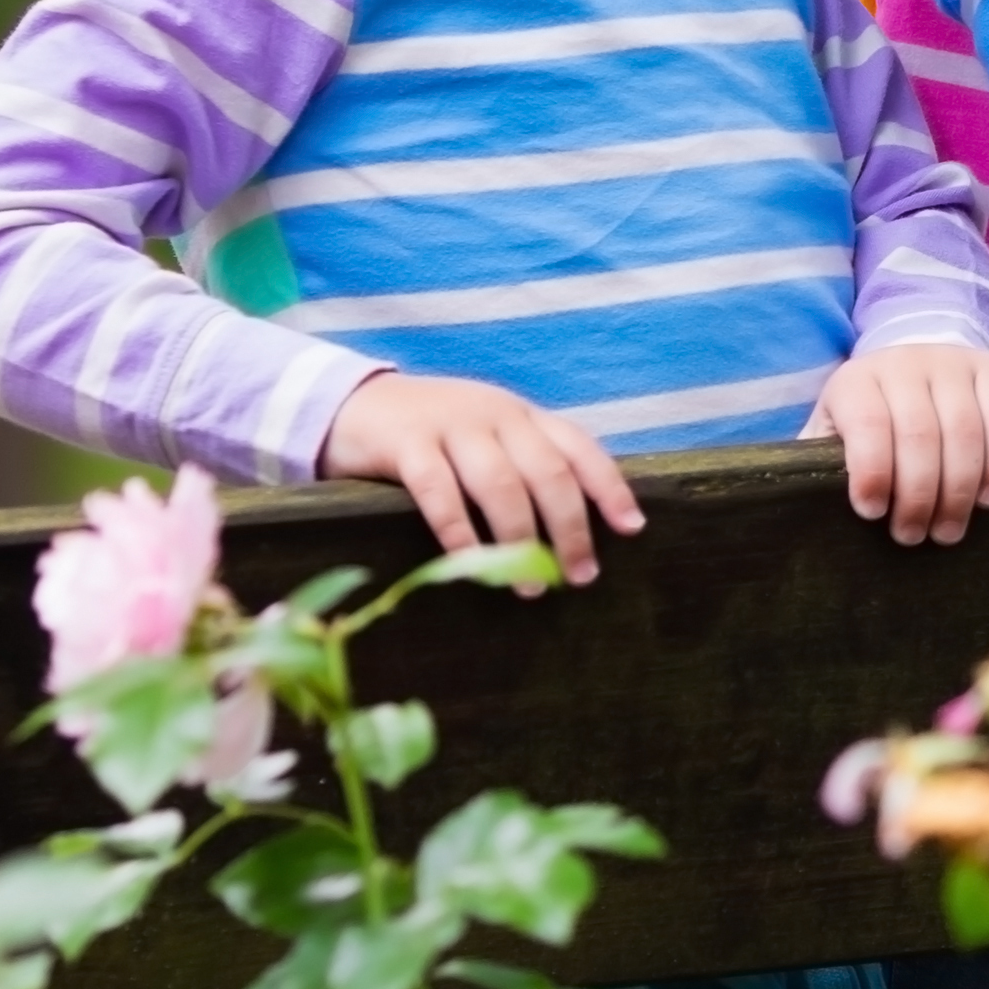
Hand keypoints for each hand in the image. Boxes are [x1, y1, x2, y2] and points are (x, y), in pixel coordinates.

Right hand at [317, 371, 641, 587]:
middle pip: (548, 472)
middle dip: (571, 528)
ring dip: (520, 539)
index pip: (580, 448)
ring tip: (530, 585)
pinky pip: (439, 490)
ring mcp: (451, 426)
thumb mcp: (488, 438)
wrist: (355, 403)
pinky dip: (459, 530)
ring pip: (501, 484)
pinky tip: (470, 563)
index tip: (632, 530)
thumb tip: (573, 532)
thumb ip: (525, 467)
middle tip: (581, 575)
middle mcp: (496, 415)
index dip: (610, 488)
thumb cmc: (434, 435)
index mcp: (523, 416)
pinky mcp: (407, 443)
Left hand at [805, 341, 988, 545]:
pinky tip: (986, 497)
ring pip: (964, 430)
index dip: (872, 472)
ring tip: (947, 530)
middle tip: (912, 536)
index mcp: (856, 381)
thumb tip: (801, 507)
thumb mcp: (833, 432)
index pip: (868, 424)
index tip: (872, 513)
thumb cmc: (868, 419)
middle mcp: (904, 364)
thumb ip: (818, 463)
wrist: (914, 362)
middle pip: (920, 434)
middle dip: (918, 495)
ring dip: (959, 490)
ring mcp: (952, 364)